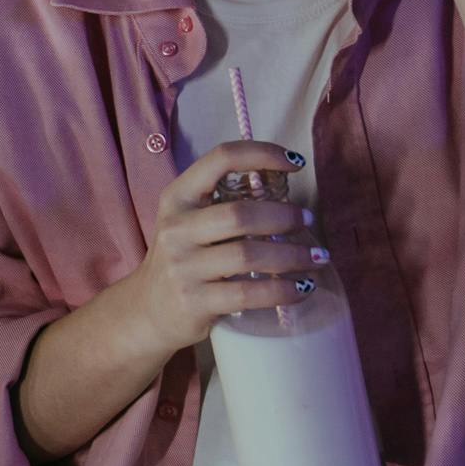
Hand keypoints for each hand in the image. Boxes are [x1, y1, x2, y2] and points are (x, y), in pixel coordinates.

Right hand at [118, 142, 328, 349]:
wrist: (147, 311)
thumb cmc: (183, 260)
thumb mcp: (189, 223)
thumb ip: (226, 206)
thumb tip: (288, 198)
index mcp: (177, 197)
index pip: (220, 159)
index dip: (262, 154)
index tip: (296, 163)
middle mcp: (176, 228)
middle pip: (241, 214)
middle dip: (285, 216)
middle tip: (309, 220)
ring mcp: (183, 266)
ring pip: (249, 254)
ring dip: (293, 255)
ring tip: (317, 257)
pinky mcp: (194, 301)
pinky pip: (249, 294)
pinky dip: (283, 291)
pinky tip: (302, 288)